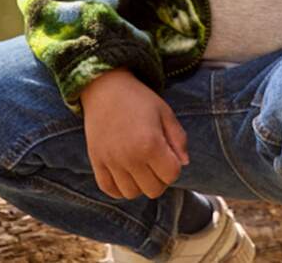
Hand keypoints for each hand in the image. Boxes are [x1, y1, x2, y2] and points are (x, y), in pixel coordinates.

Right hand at [79, 68, 188, 199]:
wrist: (106, 88)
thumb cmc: (139, 99)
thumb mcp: (165, 113)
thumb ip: (179, 139)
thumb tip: (184, 164)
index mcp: (150, 144)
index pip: (171, 175)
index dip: (174, 166)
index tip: (169, 153)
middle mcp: (130, 158)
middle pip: (153, 190)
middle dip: (160, 178)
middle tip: (156, 161)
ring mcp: (111, 162)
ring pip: (132, 194)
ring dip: (140, 184)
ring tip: (140, 166)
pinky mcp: (96, 163)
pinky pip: (110, 190)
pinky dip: (119, 188)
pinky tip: (125, 173)